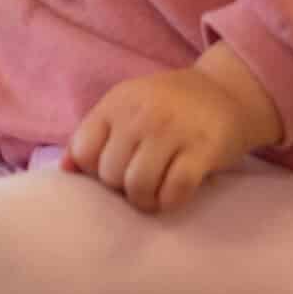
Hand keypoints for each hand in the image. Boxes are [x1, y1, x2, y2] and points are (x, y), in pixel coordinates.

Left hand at [61, 46, 281, 214]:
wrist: (227, 91)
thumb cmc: (168, 106)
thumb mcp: (126, 107)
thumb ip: (94, 135)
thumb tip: (65, 170)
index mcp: (117, 103)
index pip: (83, 150)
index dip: (93, 169)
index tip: (113, 167)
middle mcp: (141, 114)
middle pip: (110, 173)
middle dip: (121, 186)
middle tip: (139, 180)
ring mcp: (173, 131)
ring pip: (138, 186)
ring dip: (144, 200)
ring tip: (153, 194)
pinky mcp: (202, 150)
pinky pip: (174, 191)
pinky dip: (170, 202)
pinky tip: (174, 194)